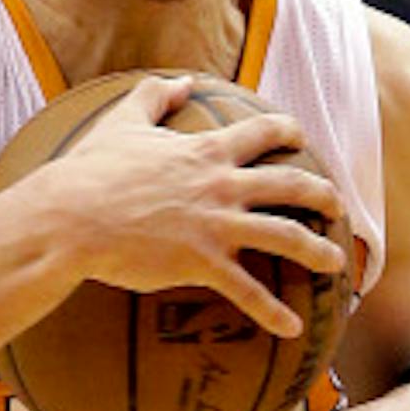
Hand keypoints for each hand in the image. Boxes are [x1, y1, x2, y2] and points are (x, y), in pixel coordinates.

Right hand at [43, 76, 347, 331]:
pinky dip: (274, 312)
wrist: (71, 217)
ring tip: (337, 264)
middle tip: (338, 207)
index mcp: (206, 150)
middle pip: (291, 185)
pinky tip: (293, 329)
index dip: (287, 132)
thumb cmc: (90, 171)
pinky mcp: (202, 263)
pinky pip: (249, 291)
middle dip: (323, 195)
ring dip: (318, 251)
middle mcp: (222, 185)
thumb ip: (154, 96)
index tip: (300, 138)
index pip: (262, 133)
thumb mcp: (121, 122)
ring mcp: (216, 225)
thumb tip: (180, 82)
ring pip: (286, 236)